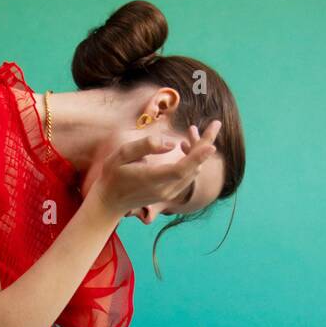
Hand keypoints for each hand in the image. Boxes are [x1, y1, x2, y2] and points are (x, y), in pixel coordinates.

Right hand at [91, 120, 221, 216]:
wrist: (109, 202)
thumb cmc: (113, 175)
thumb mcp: (122, 154)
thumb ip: (146, 145)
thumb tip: (172, 144)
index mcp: (153, 179)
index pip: (181, 168)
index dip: (198, 156)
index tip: (212, 144)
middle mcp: (166, 189)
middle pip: (193, 167)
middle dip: (205, 144)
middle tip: (215, 124)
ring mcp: (169, 193)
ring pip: (193, 170)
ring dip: (198, 150)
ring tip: (193, 130)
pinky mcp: (170, 192)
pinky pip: (187, 174)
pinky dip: (192, 159)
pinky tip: (184, 146)